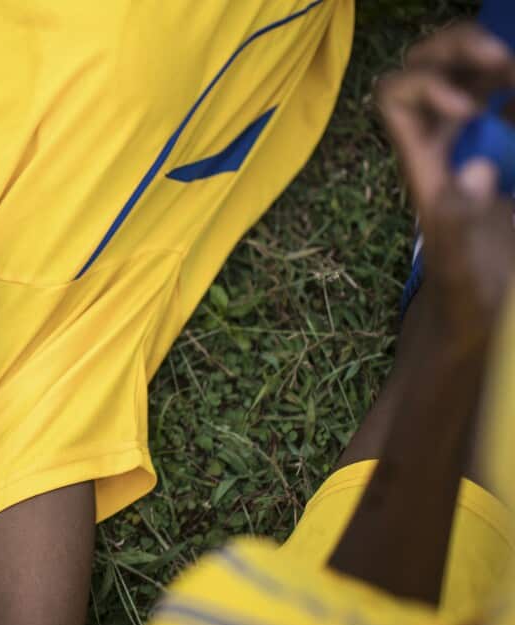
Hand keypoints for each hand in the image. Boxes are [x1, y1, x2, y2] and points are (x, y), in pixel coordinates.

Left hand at [378, 23, 514, 344]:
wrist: (479, 305)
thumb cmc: (463, 286)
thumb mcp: (460, 260)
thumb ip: (461, 218)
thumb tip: (476, 168)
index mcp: (419, 158)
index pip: (394, 96)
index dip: (424, 85)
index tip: (468, 109)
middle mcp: (439, 137)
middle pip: (426, 65)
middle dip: (456, 47)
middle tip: (500, 58)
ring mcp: (471, 136)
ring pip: (465, 72)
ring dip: (490, 60)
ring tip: (513, 69)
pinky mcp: (501, 145)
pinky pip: (500, 99)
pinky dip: (509, 86)